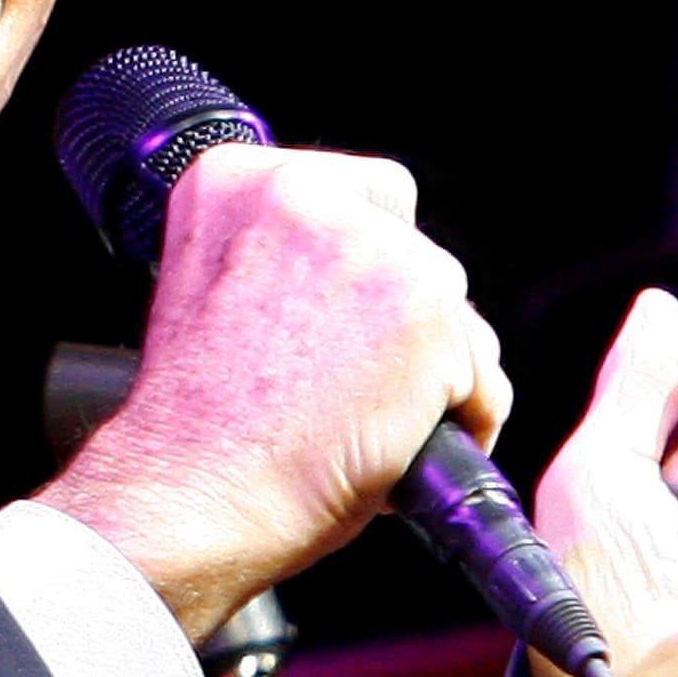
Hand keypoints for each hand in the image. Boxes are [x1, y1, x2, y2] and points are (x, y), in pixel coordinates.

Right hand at [38, 143, 506, 640]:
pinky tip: (395, 452)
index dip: (356, 269)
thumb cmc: (196, 430)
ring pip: (456, 313)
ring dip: (432, 371)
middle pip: (414, 244)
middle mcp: (304, 191)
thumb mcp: (213, 297)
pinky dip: (460, 425)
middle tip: (347, 383)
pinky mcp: (429, 311)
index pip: (355, 193)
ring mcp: (374, 247)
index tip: (336, 324)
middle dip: (400, 317)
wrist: (195, 498)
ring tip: (362, 425)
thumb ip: (279, 259)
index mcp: (234, 178)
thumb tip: (357, 275)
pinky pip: (483, 378)